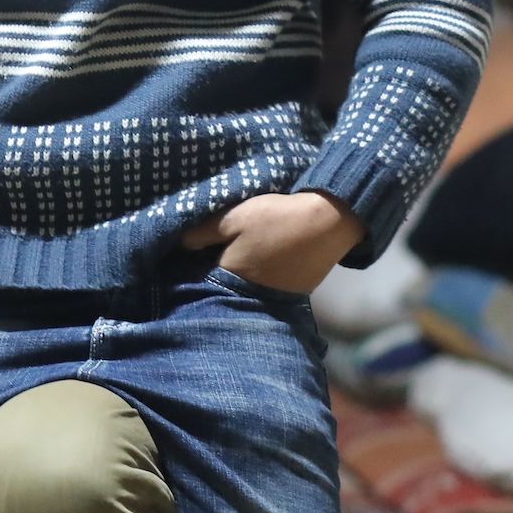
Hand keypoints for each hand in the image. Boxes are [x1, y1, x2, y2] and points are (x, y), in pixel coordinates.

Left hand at [181, 190, 366, 295]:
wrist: (331, 221)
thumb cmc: (277, 217)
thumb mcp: (233, 218)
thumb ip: (203, 232)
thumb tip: (180, 245)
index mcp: (231, 276)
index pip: (198, 279)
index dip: (189, 266)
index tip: (181, 254)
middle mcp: (250, 294)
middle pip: (220, 287)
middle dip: (210, 272)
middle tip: (202, 252)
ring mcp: (274, 296)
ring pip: (240, 288)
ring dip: (234, 274)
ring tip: (228, 252)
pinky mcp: (292, 291)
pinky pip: (261, 286)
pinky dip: (254, 274)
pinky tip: (253, 258)